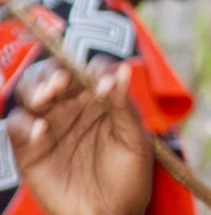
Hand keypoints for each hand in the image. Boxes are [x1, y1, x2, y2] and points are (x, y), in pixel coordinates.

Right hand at [7, 56, 153, 214]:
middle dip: (55, 72)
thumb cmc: (128, 176)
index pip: (92, 69)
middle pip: (56, 74)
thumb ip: (124, 106)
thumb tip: (122, 71)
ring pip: (31, 92)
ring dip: (35, 88)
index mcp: (101, 97)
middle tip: (60, 81)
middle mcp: (73, 105)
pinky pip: (17, 125)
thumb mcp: (134, 139)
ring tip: (47, 96)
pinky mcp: (30, 147)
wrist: (111, 214)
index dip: (93, 69)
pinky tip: (40, 130)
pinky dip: (24, 123)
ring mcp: (50, 123)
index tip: (99, 79)